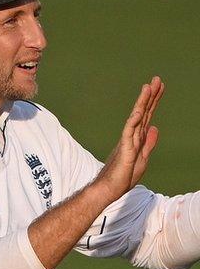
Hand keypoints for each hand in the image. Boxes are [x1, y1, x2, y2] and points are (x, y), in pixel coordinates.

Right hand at [95, 76, 163, 201]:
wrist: (109, 189)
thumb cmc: (123, 176)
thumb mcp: (142, 158)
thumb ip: (149, 143)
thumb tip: (155, 128)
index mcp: (137, 137)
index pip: (147, 115)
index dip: (153, 101)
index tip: (159, 86)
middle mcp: (132, 136)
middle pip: (143, 113)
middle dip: (150, 96)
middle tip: (156, 79)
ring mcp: (127, 142)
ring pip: (136, 119)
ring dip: (142, 103)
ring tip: (148, 87)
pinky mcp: (124, 150)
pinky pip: (129, 133)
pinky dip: (134, 122)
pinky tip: (138, 112)